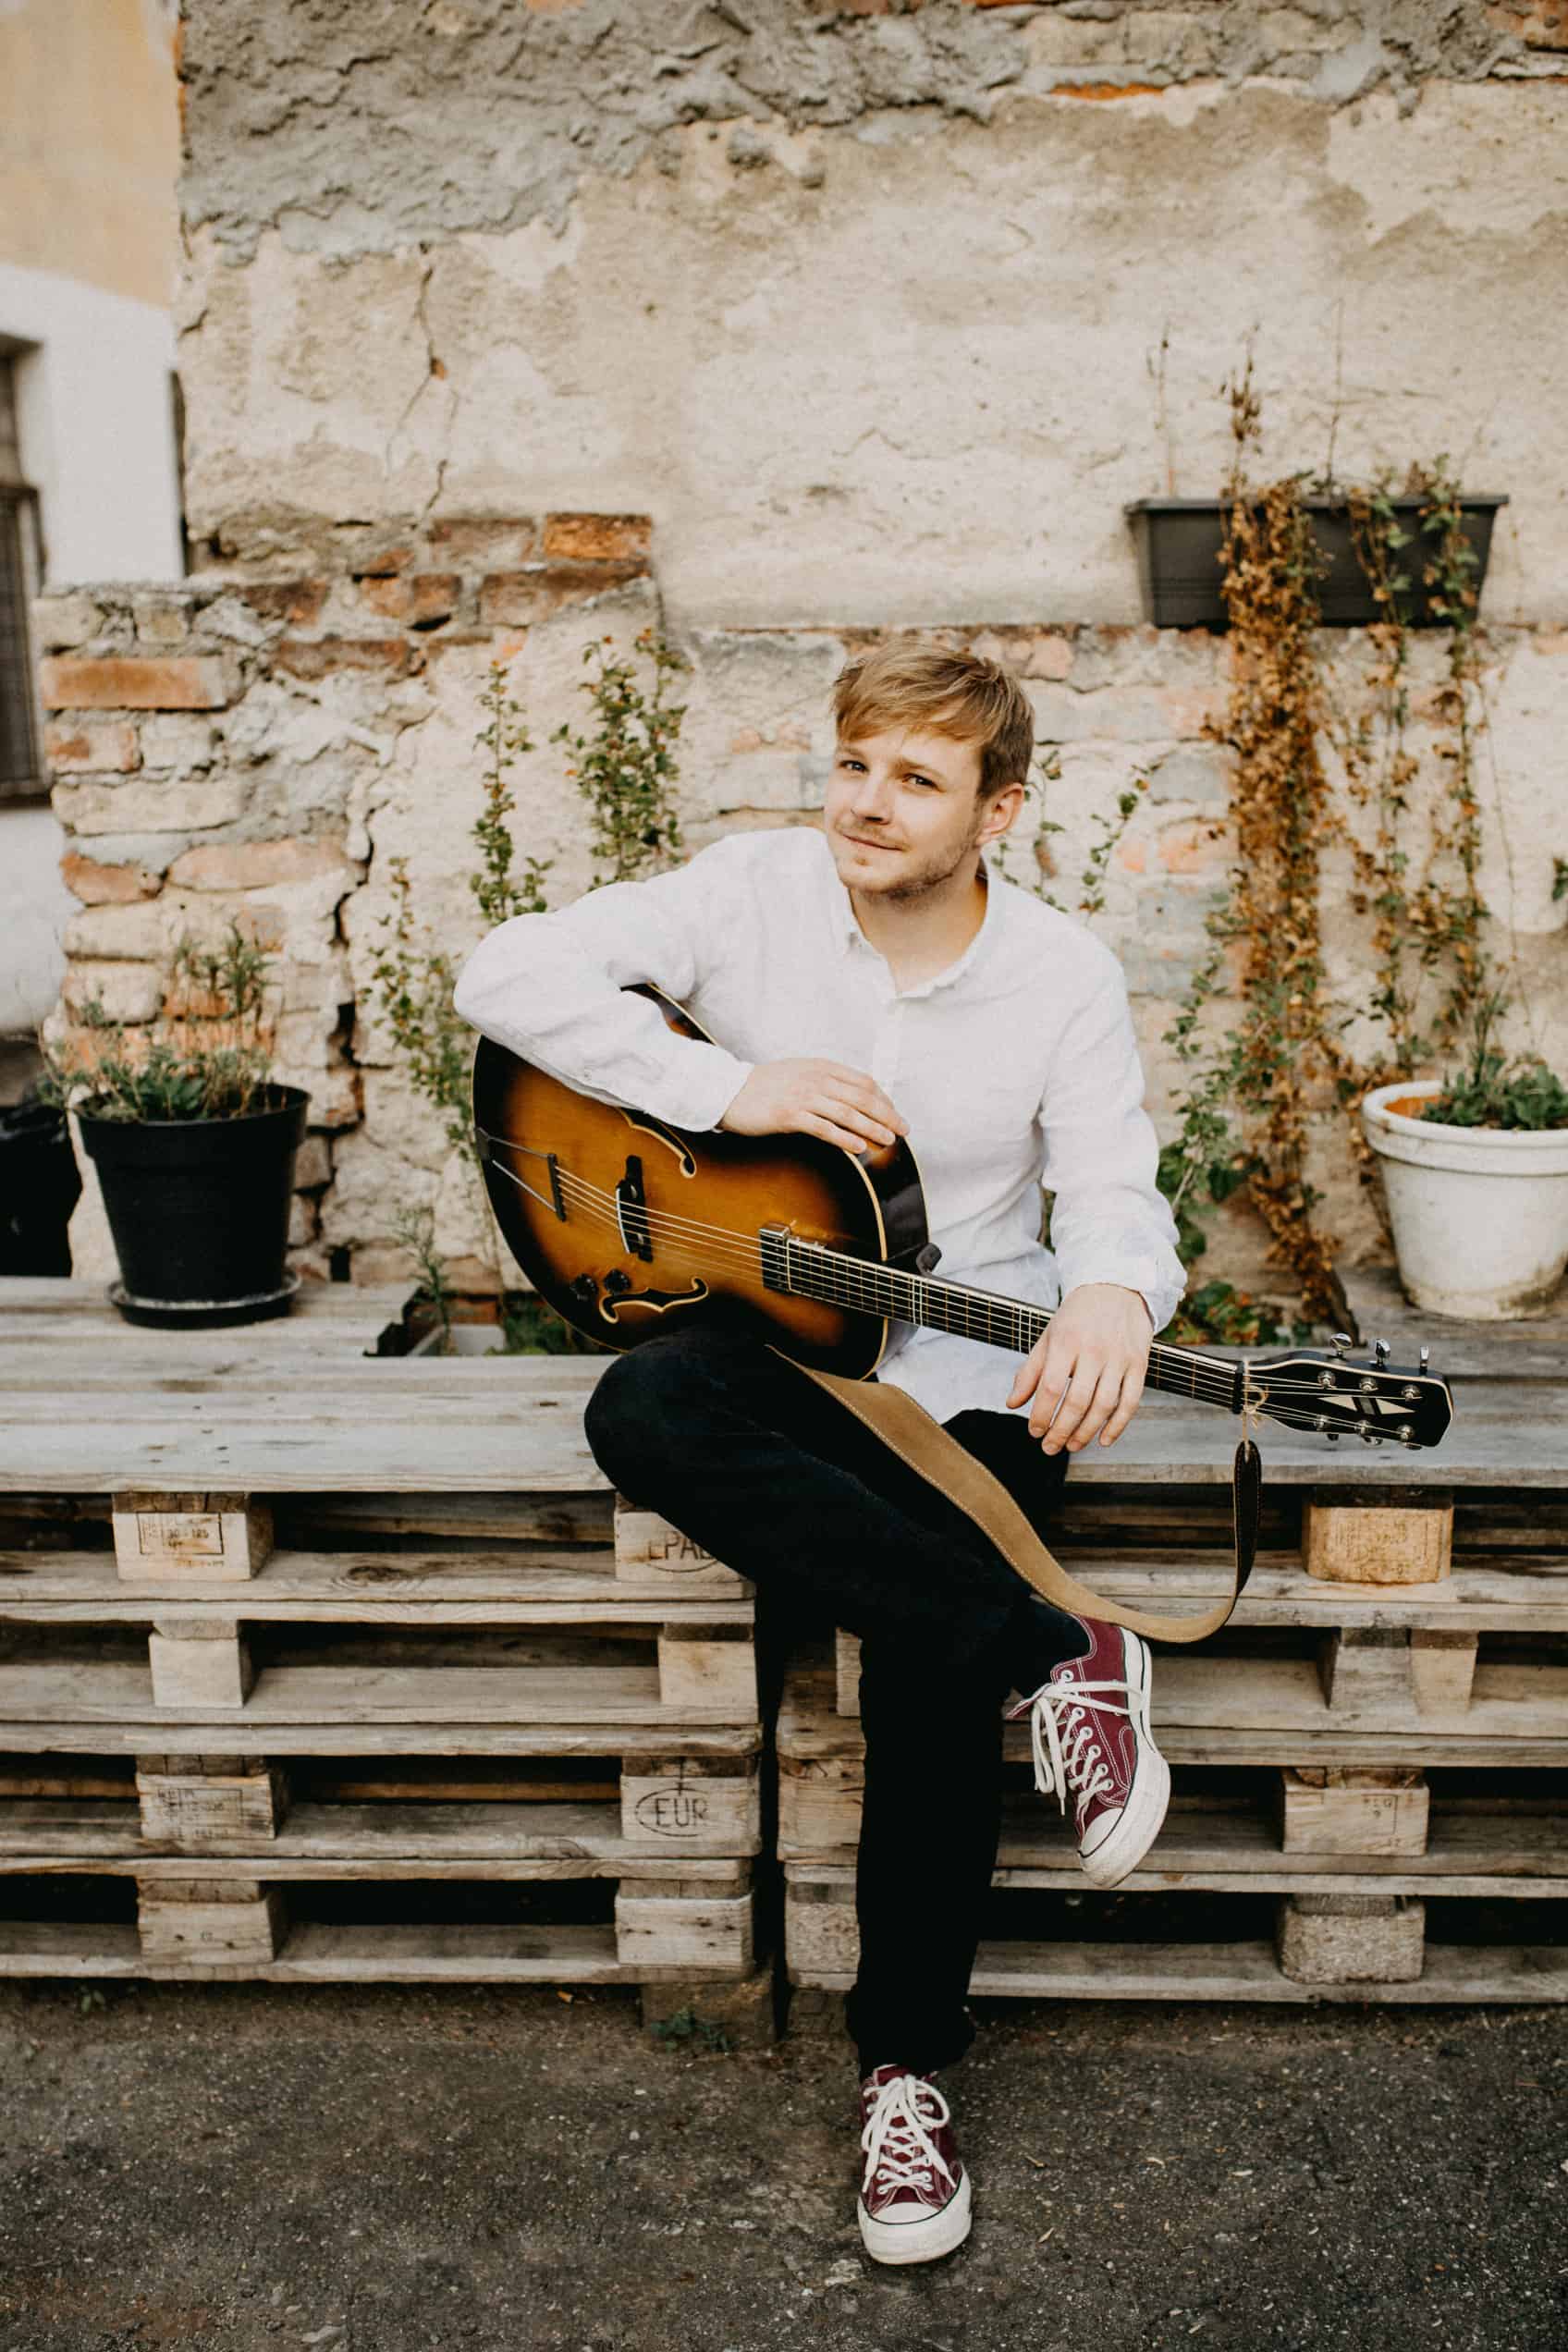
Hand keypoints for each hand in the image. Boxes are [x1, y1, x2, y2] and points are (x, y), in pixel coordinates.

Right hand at [718, 1058, 908, 1153]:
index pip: (863, 1082)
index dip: (884, 1100)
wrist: (728, 1090)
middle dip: (887, 1115)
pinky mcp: (790, 1115)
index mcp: (821, 1067)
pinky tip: (858, 1147)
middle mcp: (816, 1079)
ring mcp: (803, 1096)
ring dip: (872, 1128)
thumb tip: (853, 1100)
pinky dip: (844, 1138)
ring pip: (848, 1113)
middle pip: (862, 1098)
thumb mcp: (799, 1074)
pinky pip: (824, 1128)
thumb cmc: (764, 1086)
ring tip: (887, 1141)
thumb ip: (825, 1082)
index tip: (894, 1115)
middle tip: (903, 1131)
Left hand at [1006, 1282, 1152, 1454]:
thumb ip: (1030, 1371)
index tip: (1034, 1431)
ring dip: (1086, 1432)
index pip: (1052, 1387)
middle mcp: (1094, 1350)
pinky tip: (1104, 1440)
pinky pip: (1131, 1402)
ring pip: (1104, 1406)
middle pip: (1077, 1402)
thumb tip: (1012, 1404)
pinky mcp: (1139, 1364)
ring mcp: (1119, 1358)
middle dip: (1061, 1431)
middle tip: (1050, 1448)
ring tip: (1072, 1445)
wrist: (1116, 1288)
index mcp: (1066, 1342)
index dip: (1041, 1414)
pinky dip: (1118, 1425)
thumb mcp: (1048, 1337)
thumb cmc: (1077, 1316)